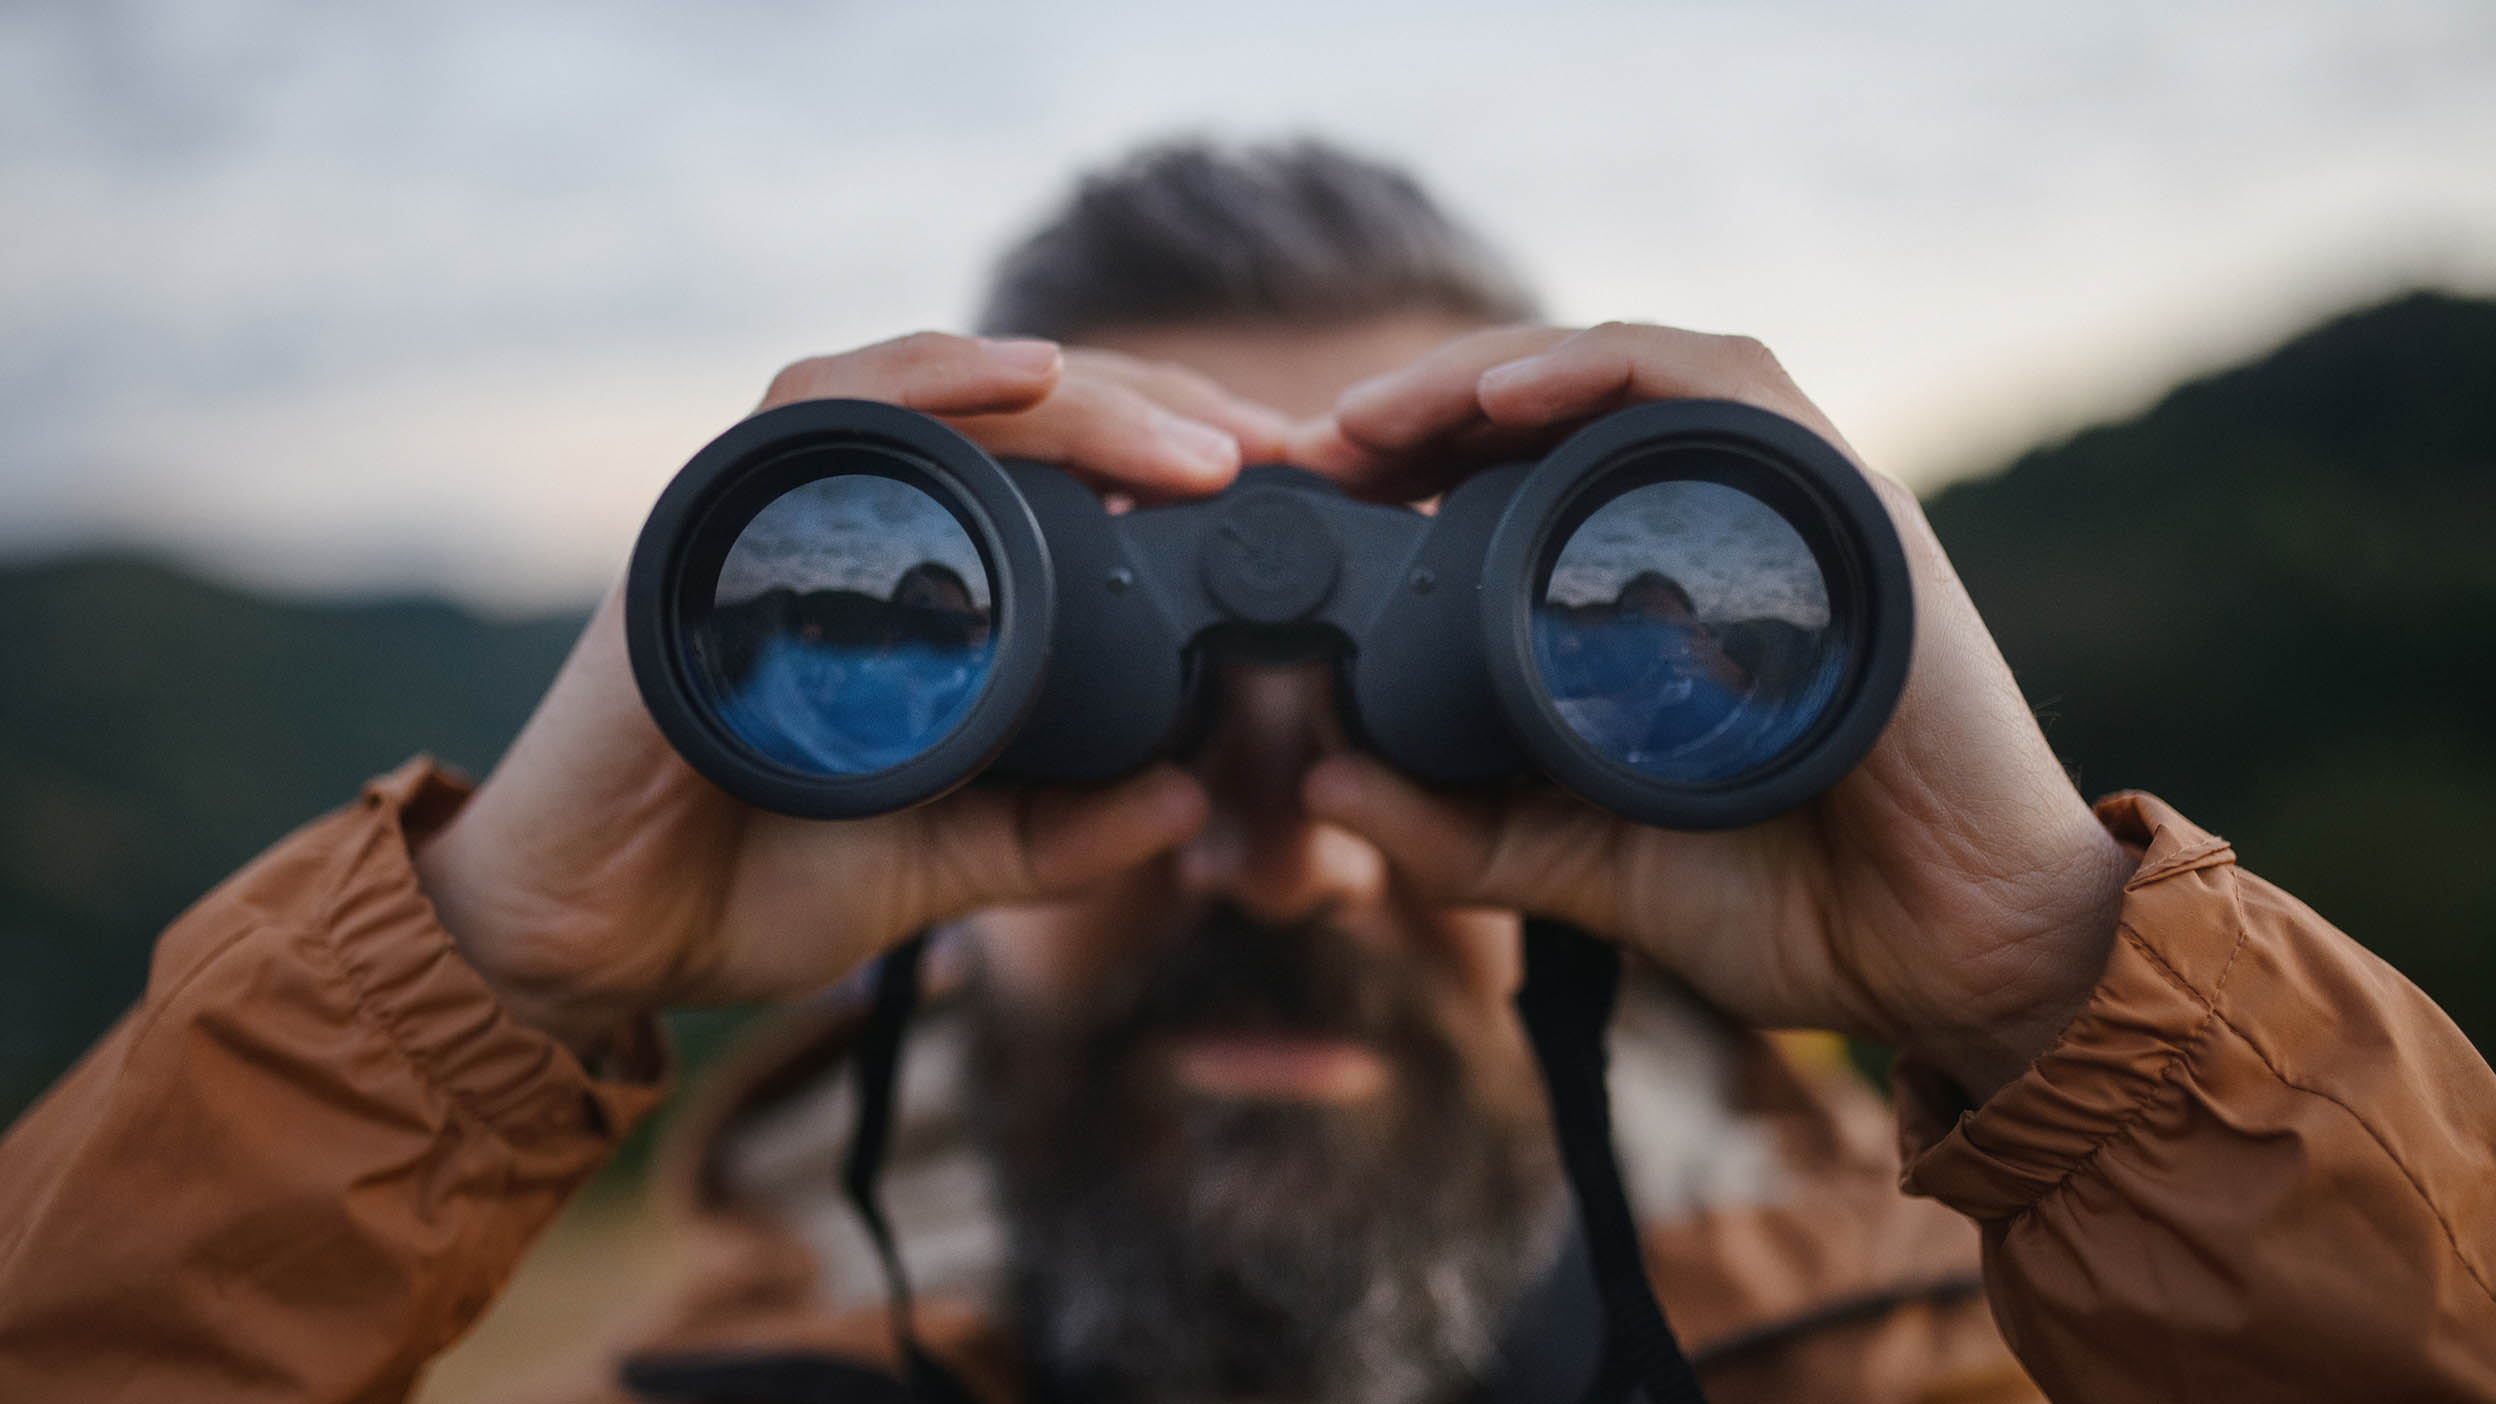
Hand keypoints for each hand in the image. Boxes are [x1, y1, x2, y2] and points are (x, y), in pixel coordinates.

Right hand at [413, 333, 1291, 1053]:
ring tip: (1195, 442)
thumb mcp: (941, 866)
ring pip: (938, 390)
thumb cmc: (745, 883)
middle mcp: (845, 524)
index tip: (1281, 490)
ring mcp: (776, 514)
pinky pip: (819, 411)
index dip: (1169, 464)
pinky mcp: (713, 528)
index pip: (1052, 474)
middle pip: (1017, 412)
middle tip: (1273, 450)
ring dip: (1078, 395)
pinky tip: (1024, 380)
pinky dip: (926, 382)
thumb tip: (1187, 798)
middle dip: (1160, 415)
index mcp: (908, 582)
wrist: (590, 939)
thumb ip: (1051, 837)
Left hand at [1294, 323, 2138, 1101]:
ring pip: (1634, 371)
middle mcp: (1732, 527)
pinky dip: (1614, 371)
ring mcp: (1795, 512)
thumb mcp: (1582, 869)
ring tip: (1380, 414)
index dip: (1415, 462)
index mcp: (1671, 590)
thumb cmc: (1794, 908)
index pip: (1533, 473)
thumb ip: (1463, 835)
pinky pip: (1727, 391)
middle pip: (1568, 404)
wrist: (1953, 964)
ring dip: (1493, 371)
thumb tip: (1321, 786)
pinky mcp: (1848, 515)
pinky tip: (1509, 400)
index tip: (1314, 491)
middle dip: (1426, 405)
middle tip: (1316, 443)